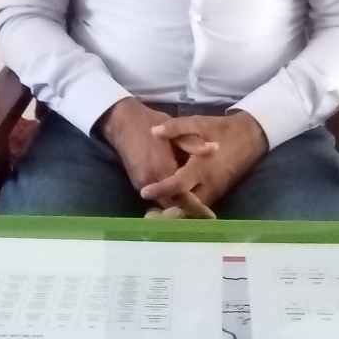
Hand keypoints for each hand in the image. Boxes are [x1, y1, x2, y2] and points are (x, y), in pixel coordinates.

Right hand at [97, 97, 217, 217]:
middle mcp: (150, 181)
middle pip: (172, 205)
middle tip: (206, 216)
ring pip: (163, 203)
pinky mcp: (137, 183)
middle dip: (188, 212)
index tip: (211, 216)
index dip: (197, 208)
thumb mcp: (175, 130)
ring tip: (197, 211)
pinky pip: (156, 197)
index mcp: (162, 169)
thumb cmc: (150, 123)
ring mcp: (141, 184)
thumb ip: (194, 144)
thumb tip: (216, 148)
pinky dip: (168, 200)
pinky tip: (180, 199)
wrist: (122, 122)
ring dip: (177, 207)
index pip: (182, 197)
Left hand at [140, 111, 267, 209]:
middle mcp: (209, 184)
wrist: (251, 136)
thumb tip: (154, 131)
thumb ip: (176, 127)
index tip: (144, 191)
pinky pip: (200, 205)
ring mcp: (216, 191)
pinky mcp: (218, 193)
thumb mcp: (199, 123)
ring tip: (155, 214)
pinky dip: (187, 209)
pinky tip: (172, 207)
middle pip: (186, 205)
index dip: (161, 189)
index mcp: (203, 167)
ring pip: (193, 209)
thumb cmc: (222, 129)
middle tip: (148, 215)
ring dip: (177, 212)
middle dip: (168, 210)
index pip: (179, 184)